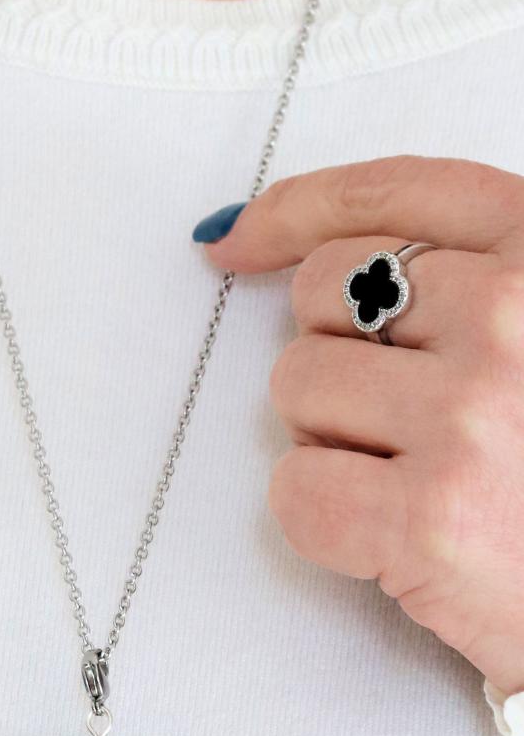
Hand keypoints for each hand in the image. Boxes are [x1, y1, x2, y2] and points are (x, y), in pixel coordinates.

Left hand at [200, 157, 523, 696]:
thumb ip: (469, 279)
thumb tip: (276, 250)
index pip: (399, 193)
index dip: (299, 209)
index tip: (239, 239)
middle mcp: (516, 318)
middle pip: (326, 293)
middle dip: (339, 356)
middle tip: (407, 424)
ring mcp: (471, 416)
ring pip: (297, 386)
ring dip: (330, 439)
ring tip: (416, 481)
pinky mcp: (428, 519)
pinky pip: (294, 491)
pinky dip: (324, 522)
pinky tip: (394, 542)